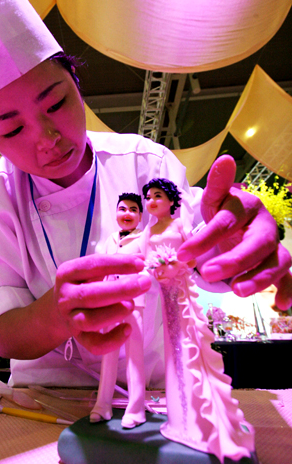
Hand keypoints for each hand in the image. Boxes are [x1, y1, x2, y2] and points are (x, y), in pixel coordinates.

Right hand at [54, 253, 150, 354]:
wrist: (57, 310)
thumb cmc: (81, 285)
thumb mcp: (89, 271)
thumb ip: (113, 263)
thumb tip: (140, 259)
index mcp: (68, 273)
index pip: (93, 265)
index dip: (117, 264)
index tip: (140, 264)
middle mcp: (66, 296)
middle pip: (90, 295)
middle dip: (120, 289)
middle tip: (143, 284)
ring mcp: (70, 318)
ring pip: (90, 320)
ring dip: (115, 312)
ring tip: (131, 305)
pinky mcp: (78, 338)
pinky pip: (94, 344)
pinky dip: (113, 340)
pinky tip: (127, 329)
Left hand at [177, 155, 291, 308]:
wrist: (240, 223)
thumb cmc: (224, 212)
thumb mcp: (215, 200)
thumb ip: (217, 184)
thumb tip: (225, 158)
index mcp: (248, 207)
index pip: (227, 222)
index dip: (205, 239)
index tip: (183, 255)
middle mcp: (266, 226)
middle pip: (257, 244)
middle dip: (234, 260)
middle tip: (208, 273)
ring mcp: (275, 246)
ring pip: (277, 262)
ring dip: (259, 278)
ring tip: (236, 291)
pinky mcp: (279, 264)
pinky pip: (289, 278)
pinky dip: (287, 291)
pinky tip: (281, 305)